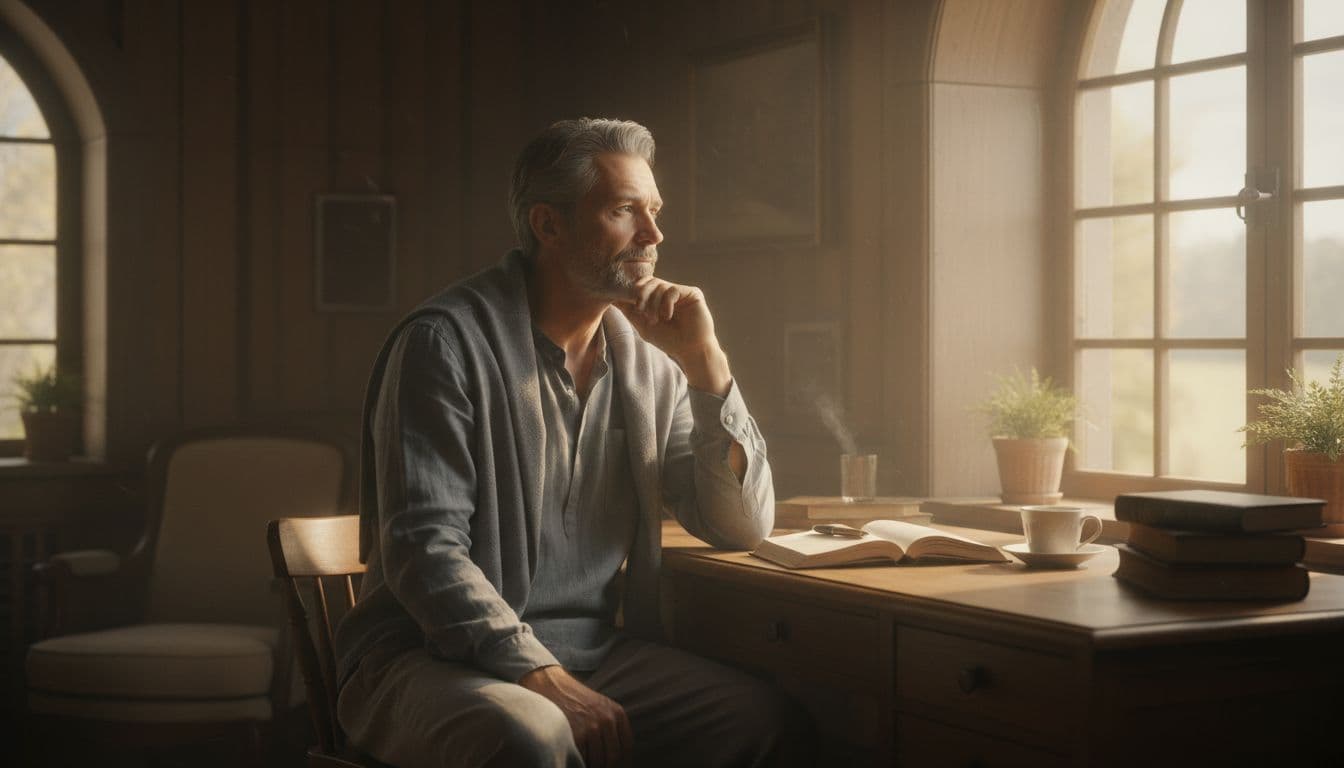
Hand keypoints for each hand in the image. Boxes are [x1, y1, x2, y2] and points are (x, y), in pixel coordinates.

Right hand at [519, 665, 631, 767]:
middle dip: (607, 767)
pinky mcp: (576, 735)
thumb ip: (611, 727)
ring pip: (598, 762)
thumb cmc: (573, 698)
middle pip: (613, 758)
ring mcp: (591, 728)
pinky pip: (582, 760)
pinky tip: (573, 760)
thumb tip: (617, 758)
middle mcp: (607, 720)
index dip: (623, 763)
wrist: (549, 684)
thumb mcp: (600, 706)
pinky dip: (579, 764)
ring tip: (586, 765)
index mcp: (617, 713)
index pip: (626, 748)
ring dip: (593, 766)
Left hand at [616, 277, 731, 394]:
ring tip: (655, 319)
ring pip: (659, 285)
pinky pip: (672, 290)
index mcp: (659, 298)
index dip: (635, 290)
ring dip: (653, 303)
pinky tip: (667, 316)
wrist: (690, 350)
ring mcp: (681, 292)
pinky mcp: (692, 293)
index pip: (643, 284)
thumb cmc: (669, 340)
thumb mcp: (644, 326)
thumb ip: (630, 311)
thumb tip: (612, 298)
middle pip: (649, 281)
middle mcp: (670, 293)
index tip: (632, 305)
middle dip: (641, 294)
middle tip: (640, 310)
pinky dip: (666, 303)